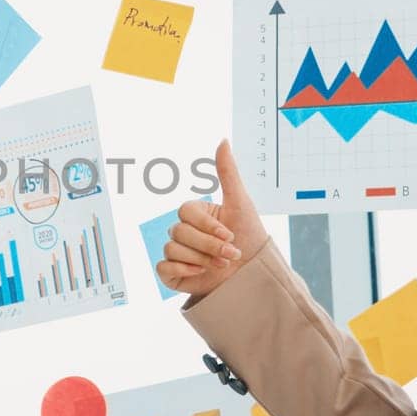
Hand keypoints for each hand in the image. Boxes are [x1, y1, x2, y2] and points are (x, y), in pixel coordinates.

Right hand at [155, 139, 269, 296]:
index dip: (207, 225)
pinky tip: (201, 272)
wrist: (254, 275)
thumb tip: (223, 140)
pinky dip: (182, 270)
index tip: (230, 233)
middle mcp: (183, 231)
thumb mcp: (241, 203)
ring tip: (221, 264)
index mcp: (196, 214)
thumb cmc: (249, 238)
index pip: (185, 212)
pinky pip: (163, 267)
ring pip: (172, 249)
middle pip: (179, 232)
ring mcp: (176, 252)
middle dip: (209, 245)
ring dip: (201, 259)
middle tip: (230, 253)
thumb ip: (227, 173)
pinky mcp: (172, 273)